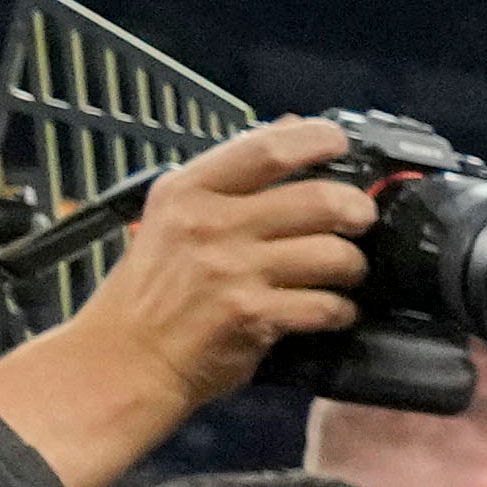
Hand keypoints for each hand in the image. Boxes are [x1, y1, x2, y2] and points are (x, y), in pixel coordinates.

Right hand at [0, 124, 377, 485]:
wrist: (125, 359)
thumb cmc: (153, 289)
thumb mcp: (174, 216)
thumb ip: (232, 176)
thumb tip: (291, 127)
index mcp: (188, 191)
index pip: (265, 148)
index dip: (315, 140)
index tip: (338, 143)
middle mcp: (210, 225)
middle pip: (316, 200)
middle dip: (356, 209)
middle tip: (361, 217)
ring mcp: (233, 271)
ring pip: (331, 254)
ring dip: (352, 265)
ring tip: (346, 272)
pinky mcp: (252, 317)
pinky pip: (325, 305)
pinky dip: (340, 310)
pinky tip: (333, 311)